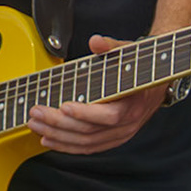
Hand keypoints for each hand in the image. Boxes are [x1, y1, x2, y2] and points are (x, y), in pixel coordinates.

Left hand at [28, 34, 167, 155]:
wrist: (154, 86)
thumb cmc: (140, 70)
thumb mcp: (128, 53)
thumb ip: (111, 47)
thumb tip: (96, 42)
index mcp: (133, 105)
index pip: (109, 115)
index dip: (85, 113)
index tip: (64, 106)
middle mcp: (127, 125)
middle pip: (90, 131)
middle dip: (59, 123)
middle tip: (37, 113)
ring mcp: (119, 135)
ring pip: (86, 143)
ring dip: (58, 136)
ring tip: (36, 126)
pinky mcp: (111, 140)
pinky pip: (88, 148)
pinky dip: (67, 146)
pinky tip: (50, 139)